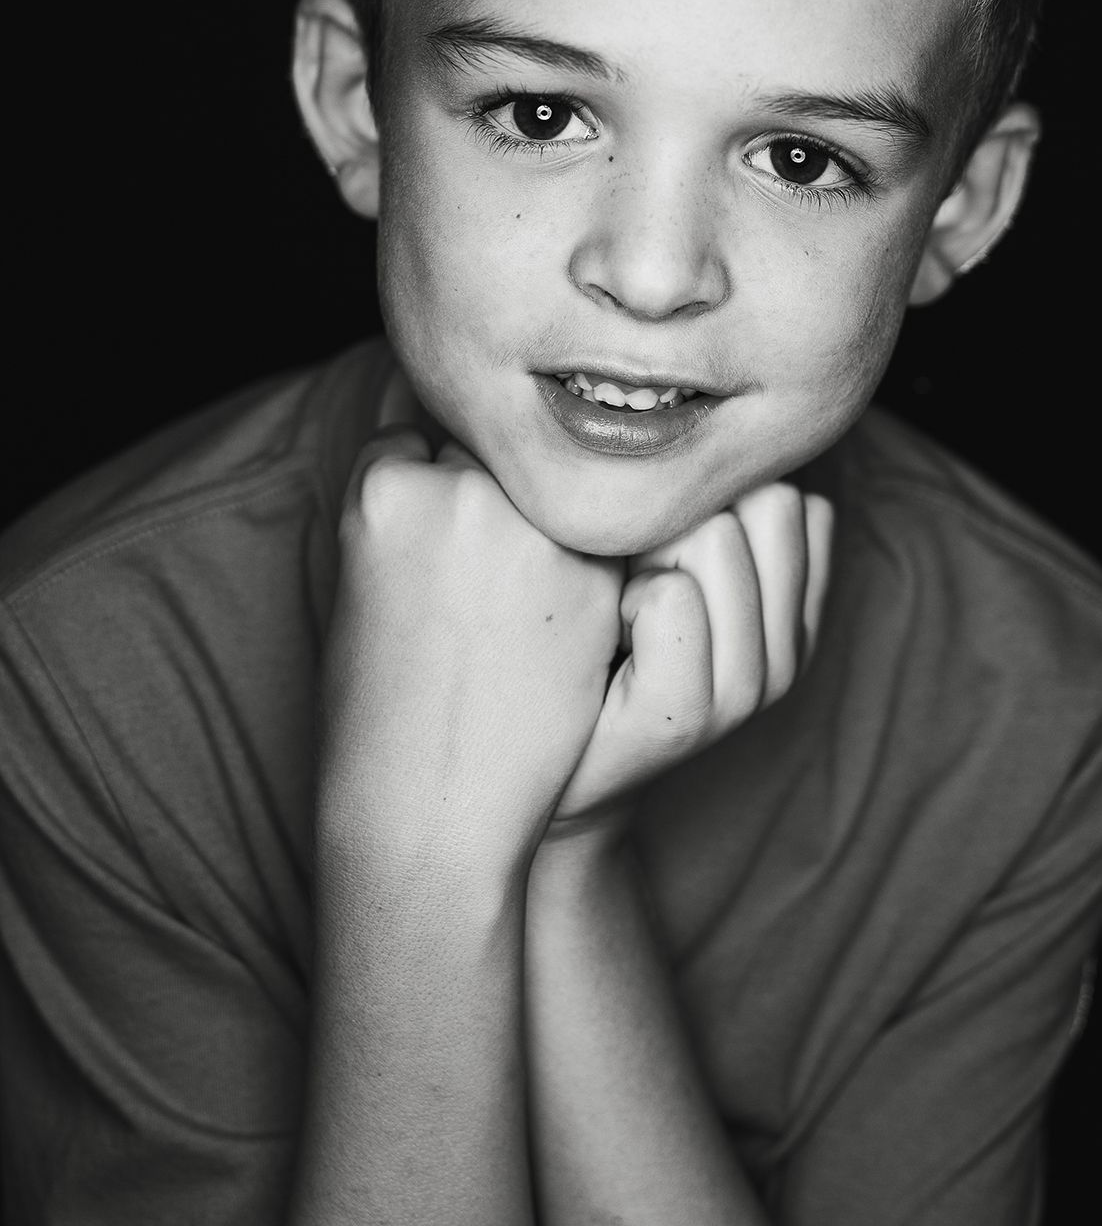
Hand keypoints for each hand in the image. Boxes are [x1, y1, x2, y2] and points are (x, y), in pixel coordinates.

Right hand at [318, 430, 624, 873]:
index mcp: (386, 488)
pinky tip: (548, 632)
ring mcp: (537, 532)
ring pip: (550, 491)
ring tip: (507, 616)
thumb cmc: (377, 701)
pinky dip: (583, 569)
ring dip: (542, 525)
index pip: (419, 433)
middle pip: (491, 452)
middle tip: (471, 585)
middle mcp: (466, 493)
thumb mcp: (362, 579)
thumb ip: (406, 502)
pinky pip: (594, 539)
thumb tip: (441, 440)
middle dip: (489, 497)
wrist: (428, 811)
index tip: (426, 542)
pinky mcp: (597, 578)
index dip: (426, 486)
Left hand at [550, 483, 833, 826]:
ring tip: (613, 602)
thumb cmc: (585, 652)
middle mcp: (790, 652)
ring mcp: (747, 690)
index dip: (713, 495)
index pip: (794, 493)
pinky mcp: (686, 716)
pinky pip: (673, 596)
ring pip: (718, 535)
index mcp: (795, 615)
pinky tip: (602, 630)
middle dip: (687, 514)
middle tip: (631, 573)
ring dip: (650, 549)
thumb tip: (695, 419)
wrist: (542, 782)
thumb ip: (700, 507)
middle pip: (767, 497)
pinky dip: (628, 594)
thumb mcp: (656, 565)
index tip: (659, 545)